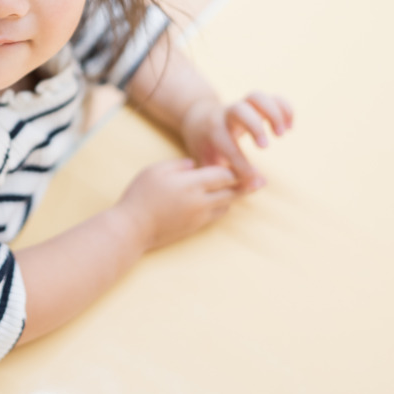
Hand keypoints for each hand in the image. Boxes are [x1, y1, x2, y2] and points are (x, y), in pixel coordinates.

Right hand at [115, 159, 239, 252]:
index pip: (223, 174)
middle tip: (261, 180)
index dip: (237, 169)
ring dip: (234, 196)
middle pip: (231, 191)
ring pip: (226, 205)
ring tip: (244, 189)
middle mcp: (200, 201)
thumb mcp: (155, 170)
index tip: (249, 165)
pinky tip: (223, 200)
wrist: (133, 228)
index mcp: (191, 183)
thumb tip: (194, 165)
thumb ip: (178, 165)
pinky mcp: (195, 227)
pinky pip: (216, 215)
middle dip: (246, 184)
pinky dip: (222, 206)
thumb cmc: (140, 195)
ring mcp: (199, 216)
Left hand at [181, 92, 292, 192]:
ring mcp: (242, 106)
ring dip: (274, 113)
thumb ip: (222, 177)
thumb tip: (247, 191)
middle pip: (240, 110)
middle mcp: (227, 115)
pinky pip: (272, 97)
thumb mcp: (205, 161)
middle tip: (265, 147)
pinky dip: (285, 108)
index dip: (242, 164)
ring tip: (282, 134)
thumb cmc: (204, 146)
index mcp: (213, 132)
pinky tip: (290, 126)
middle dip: (255, 127)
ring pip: (257, 97)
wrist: (199, 118)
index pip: (228, 146)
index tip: (254, 178)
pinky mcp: (255, 103)